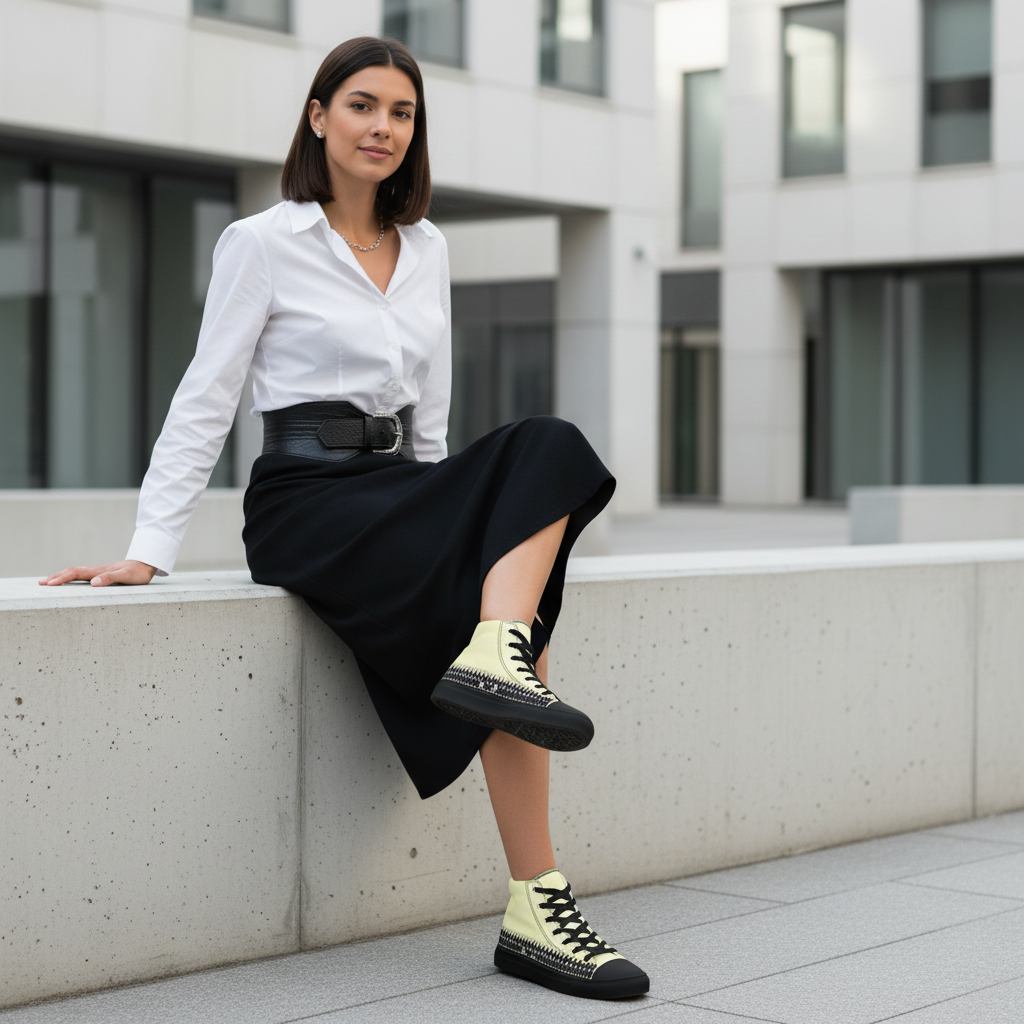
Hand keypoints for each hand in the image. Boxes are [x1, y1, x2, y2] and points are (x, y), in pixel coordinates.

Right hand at [39, 560, 158, 586]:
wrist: (147, 564)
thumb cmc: (138, 572)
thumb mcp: (126, 576)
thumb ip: (111, 578)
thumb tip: (93, 583)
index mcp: (99, 571)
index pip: (76, 574)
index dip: (62, 579)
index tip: (49, 584)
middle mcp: (96, 570)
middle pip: (72, 571)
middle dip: (56, 577)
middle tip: (40, 583)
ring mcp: (98, 571)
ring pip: (76, 572)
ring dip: (61, 576)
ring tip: (49, 582)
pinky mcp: (102, 574)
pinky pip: (82, 575)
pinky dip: (71, 577)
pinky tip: (68, 581)